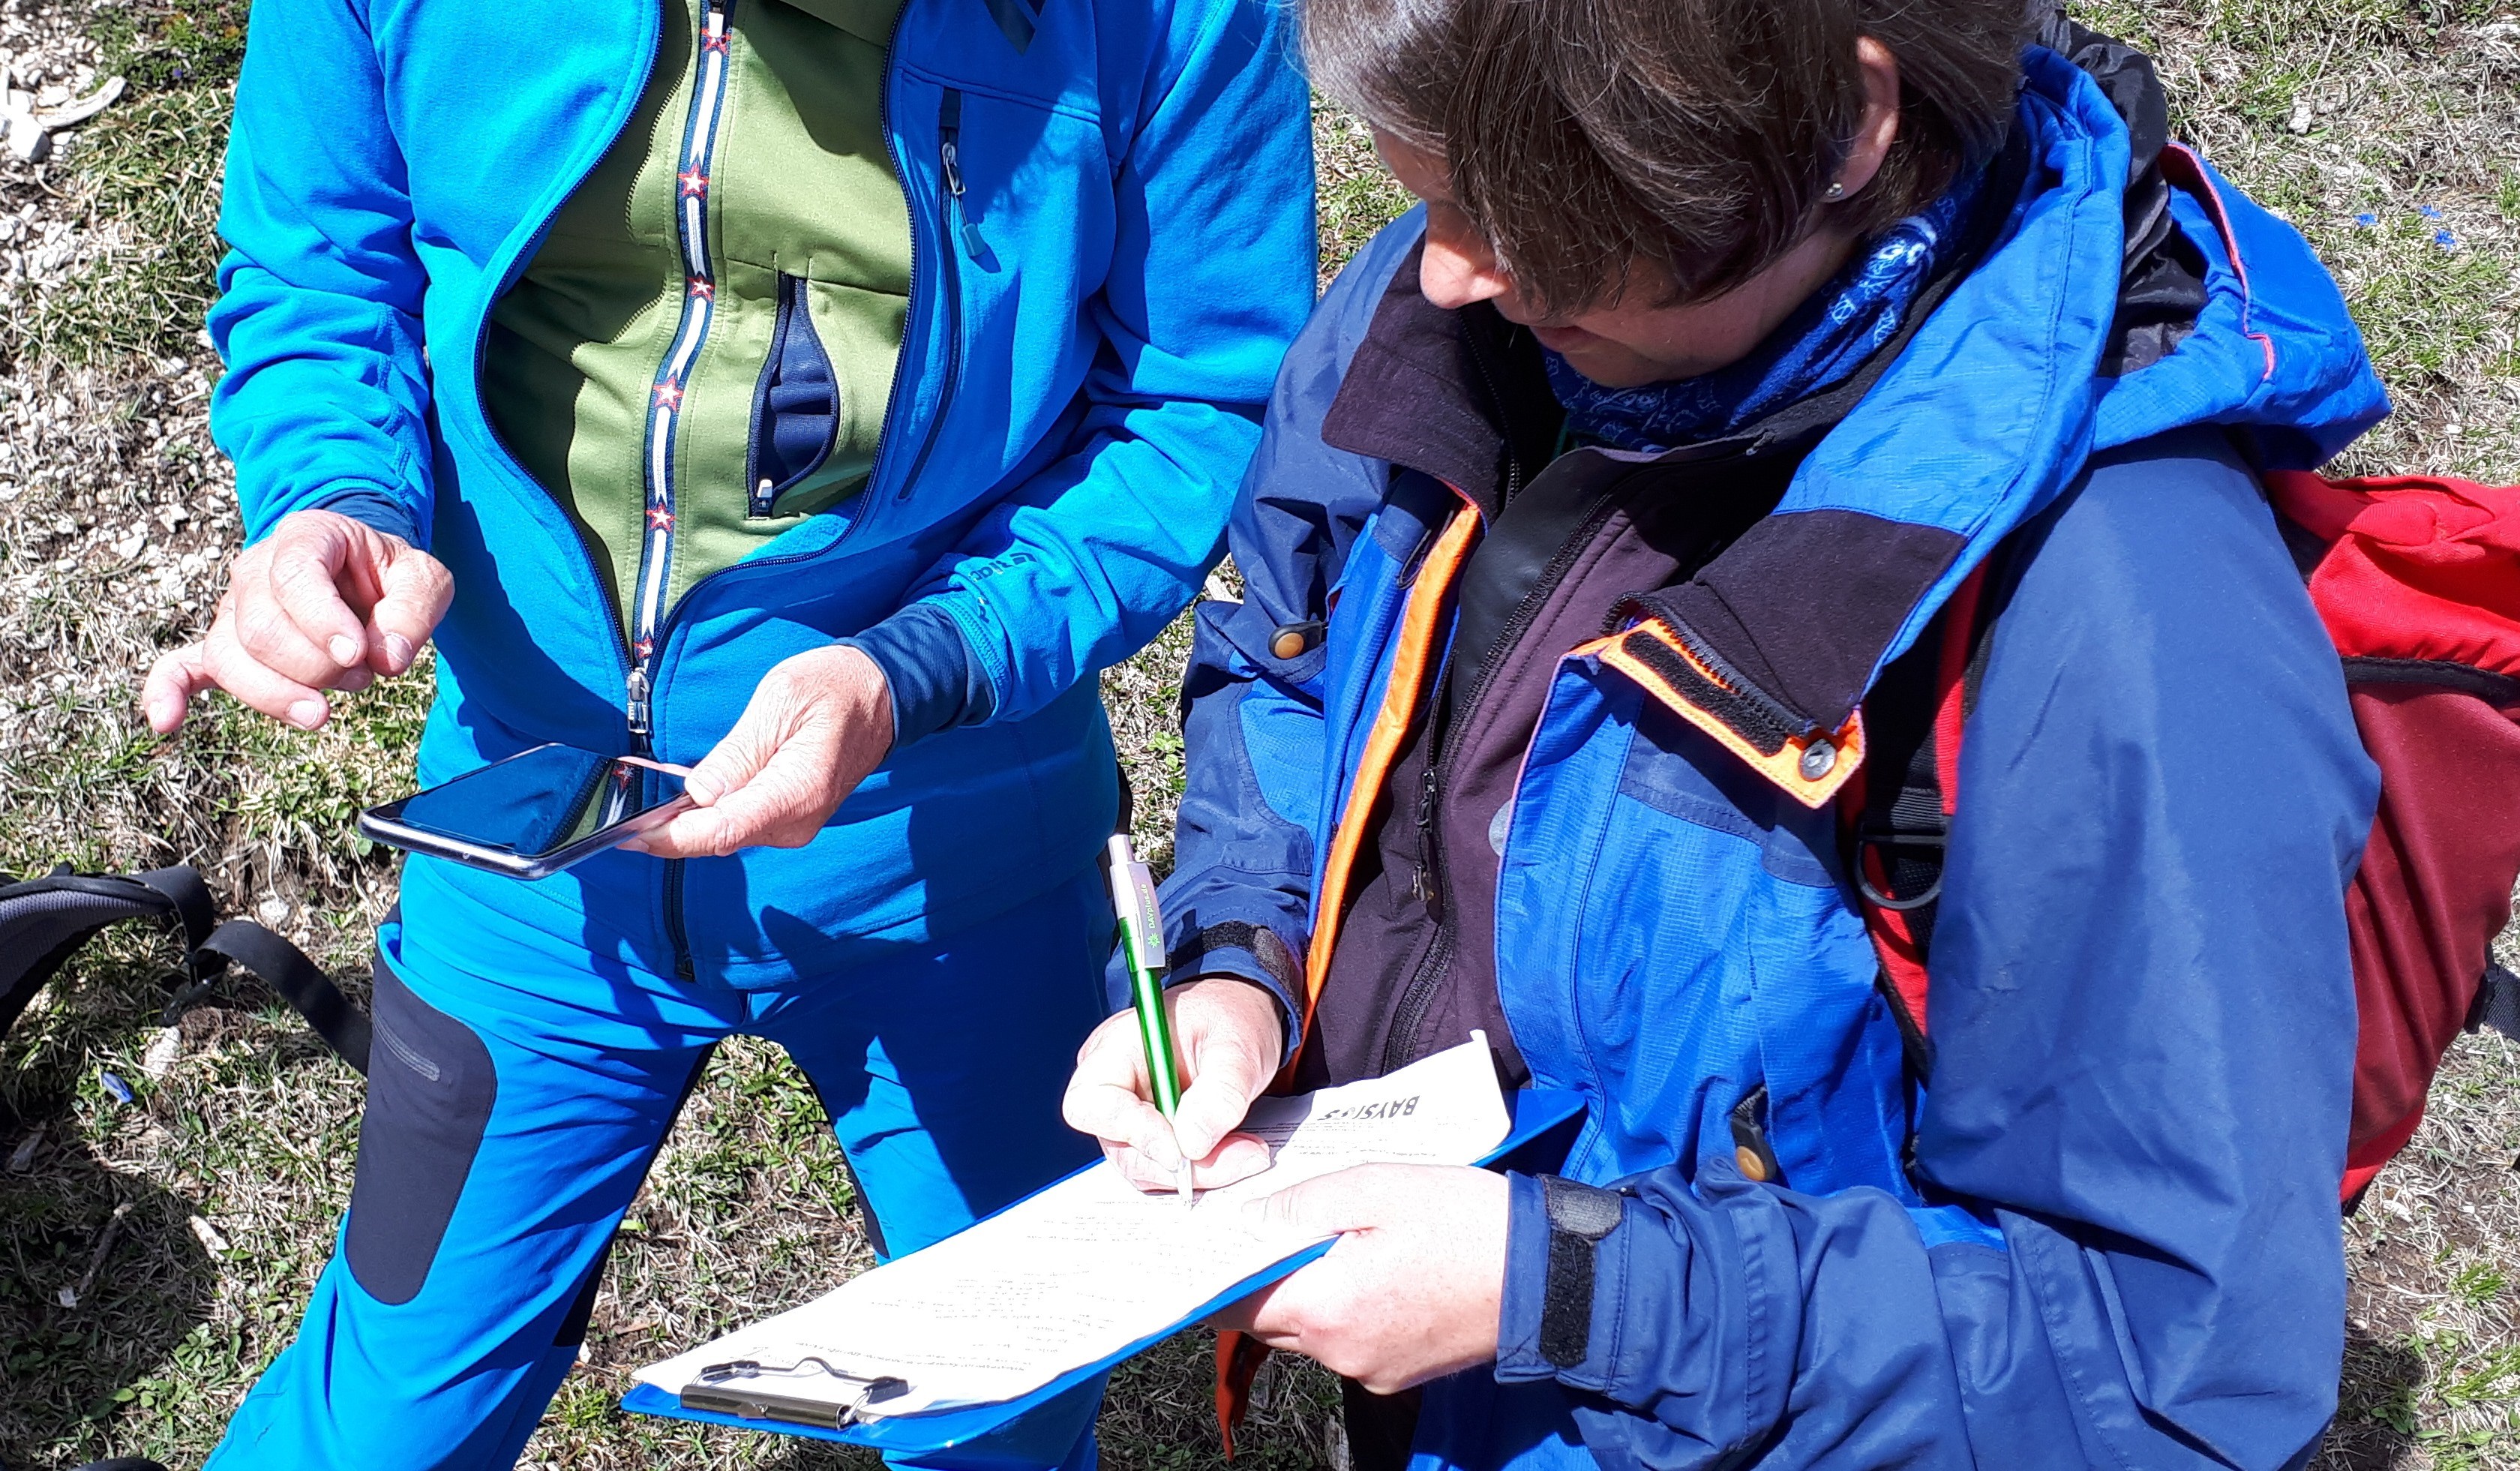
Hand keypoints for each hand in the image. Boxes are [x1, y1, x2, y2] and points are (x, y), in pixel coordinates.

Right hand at [141, 508, 451, 733]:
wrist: (362, 571)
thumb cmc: (389, 574)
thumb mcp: (424, 578)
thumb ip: (414, 611)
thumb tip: (388, 659)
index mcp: (304, 537)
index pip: (293, 577)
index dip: (322, 622)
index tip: (358, 654)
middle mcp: (255, 570)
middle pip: (262, 630)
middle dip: (317, 667)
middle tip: (363, 675)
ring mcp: (233, 609)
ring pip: (230, 658)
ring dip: (280, 693)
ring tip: (325, 708)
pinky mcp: (226, 646)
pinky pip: (182, 667)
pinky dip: (169, 692)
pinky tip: (166, 721)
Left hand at [626, 644, 892, 858]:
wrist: (884, 695)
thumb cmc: (836, 687)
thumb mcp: (779, 701)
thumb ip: (738, 752)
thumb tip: (697, 794)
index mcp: (796, 791)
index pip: (721, 830)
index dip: (670, 837)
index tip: (628, 836)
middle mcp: (797, 821)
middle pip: (718, 840)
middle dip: (670, 833)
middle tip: (621, 824)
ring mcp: (796, 824)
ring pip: (725, 836)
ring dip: (687, 827)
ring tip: (646, 814)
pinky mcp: (790, 818)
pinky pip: (739, 826)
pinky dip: (708, 820)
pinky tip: (685, 805)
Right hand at [1062, 976, 1284, 1190]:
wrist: (1241, 1019)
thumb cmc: (1229, 1017)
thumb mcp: (1237, 1045)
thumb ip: (1219, 1090)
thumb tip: (1192, 1143)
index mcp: (1115, 1049)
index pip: (1092, 1104)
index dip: (1131, 1133)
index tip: (1181, 1150)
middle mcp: (1113, 1085)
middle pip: (1120, 1147)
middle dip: (1178, 1164)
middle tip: (1238, 1157)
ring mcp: (1130, 1114)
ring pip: (1146, 1166)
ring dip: (1197, 1171)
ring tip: (1248, 1152)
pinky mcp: (1153, 1134)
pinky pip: (1166, 1166)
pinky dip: (1202, 1168)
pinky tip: (1236, 1151)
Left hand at [1212, 1163, 1508, 1393]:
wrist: (1545, 1276)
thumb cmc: (1466, 1225)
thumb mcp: (1376, 1187)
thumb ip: (1301, 1204)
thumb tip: (1249, 1218)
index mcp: (1327, 1308)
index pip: (1235, 1304)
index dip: (1222, 1269)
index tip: (1220, 1239)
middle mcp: (1341, 1353)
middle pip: (1270, 1320)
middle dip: (1268, 1276)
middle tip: (1285, 1227)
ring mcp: (1370, 1370)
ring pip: (1310, 1331)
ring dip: (1312, 1291)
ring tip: (1341, 1242)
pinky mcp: (1397, 1374)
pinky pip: (1348, 1341)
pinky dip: (1348, 1309)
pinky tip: (1378, 1270)